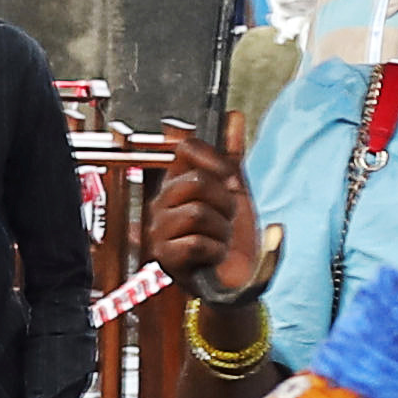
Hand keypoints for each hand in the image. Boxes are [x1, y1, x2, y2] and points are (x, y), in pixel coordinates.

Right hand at [144, 123, 266, 301]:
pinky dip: (215, 250)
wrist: (238, 281)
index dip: (216, 160)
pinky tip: (213, 256)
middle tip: (228, 219)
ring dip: (222, 230)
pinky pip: (195, 243)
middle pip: (196, 182)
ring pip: (197, 213)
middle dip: (225, 202)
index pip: (186, 148)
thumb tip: (233, 116)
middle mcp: (161, 204)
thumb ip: (232, 155)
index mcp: (176, 183)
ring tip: (221, 240)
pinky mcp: (164, 258)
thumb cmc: (232, 237)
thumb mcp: (236, 191)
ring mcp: (159, 231)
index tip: (232, 179)